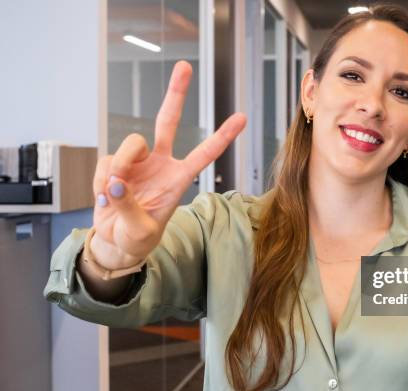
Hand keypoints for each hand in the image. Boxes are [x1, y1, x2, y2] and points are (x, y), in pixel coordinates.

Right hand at [91, 61, 245, 268]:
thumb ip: (128, 207)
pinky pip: (106, 161)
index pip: (204, 154)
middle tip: (184, 66)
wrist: (115, 242)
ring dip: (120, 164)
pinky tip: (105, 196)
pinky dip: (101, 180)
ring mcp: (137, 162)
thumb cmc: (136, 238)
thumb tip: (116, 182)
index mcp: (178, 179)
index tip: (242, 117)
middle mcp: (160, 164)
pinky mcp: (114, 164)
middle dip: (176, 94)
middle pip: (168, 121)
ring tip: (113, 192)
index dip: (223, 136)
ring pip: (131, 142)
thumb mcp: (139, 231)